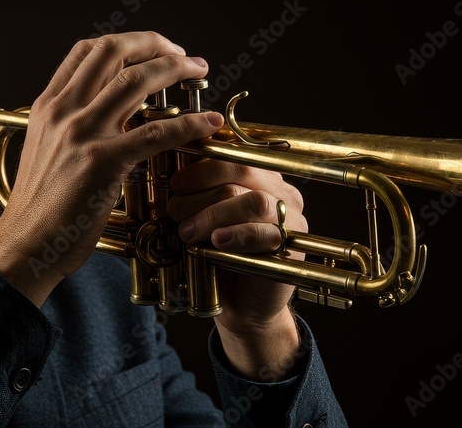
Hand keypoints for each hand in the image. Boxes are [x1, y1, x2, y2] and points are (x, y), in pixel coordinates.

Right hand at [0, 32, 223, 305]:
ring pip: (136, 80)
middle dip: (156, 44)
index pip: (88, 50)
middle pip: (114, 51)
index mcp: (49, 106)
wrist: (25, 245)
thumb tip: (105, 113)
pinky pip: (156, 132)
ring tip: (200, 72)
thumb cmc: (40, 208)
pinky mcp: (102, 163)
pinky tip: (208, 122)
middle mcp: (63, 111)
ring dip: (176, 70)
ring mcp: (82, 134)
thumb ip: (71, 126)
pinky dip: (189, 123)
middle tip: (183, 55)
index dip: (128, 42)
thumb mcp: (46, 151)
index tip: (155, 49)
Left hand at [168, 159, 307, 379]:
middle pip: (244, 170)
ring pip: (254, 201)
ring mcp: (291, 220)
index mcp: (262, 177)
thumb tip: (170, 172)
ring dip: (214, 213)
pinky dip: (237, 234)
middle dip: (203, 186)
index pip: (234, 154)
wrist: (241, 307)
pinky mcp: (291, 248)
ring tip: (188, 231)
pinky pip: (266, 234)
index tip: (175, 181)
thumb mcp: (205, 219)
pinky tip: (216, 242)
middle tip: (174, 207)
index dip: (202, 163)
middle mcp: (282, 193)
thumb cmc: (219, 258)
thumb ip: (199, 194)